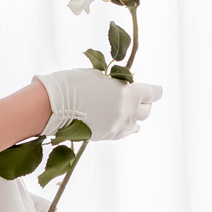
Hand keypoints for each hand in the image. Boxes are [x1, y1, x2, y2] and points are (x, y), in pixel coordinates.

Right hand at [33, 68, 162, 139]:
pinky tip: (121, 121)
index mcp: (129, 93)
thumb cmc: (74, 83)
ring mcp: (118, 126)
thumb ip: (117, 82)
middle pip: (146, 110)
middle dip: (144, 103)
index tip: (156, 90)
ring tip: (130, 111)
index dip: (155, 91)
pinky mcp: (108, 136)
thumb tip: (124, 86)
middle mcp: (128, 111)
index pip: (153, 93)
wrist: (55, 105)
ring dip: (135, 116)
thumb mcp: (100, 76)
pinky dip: (125, 126)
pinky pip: (124, 132)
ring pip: (137, 123)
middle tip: (140, 99)